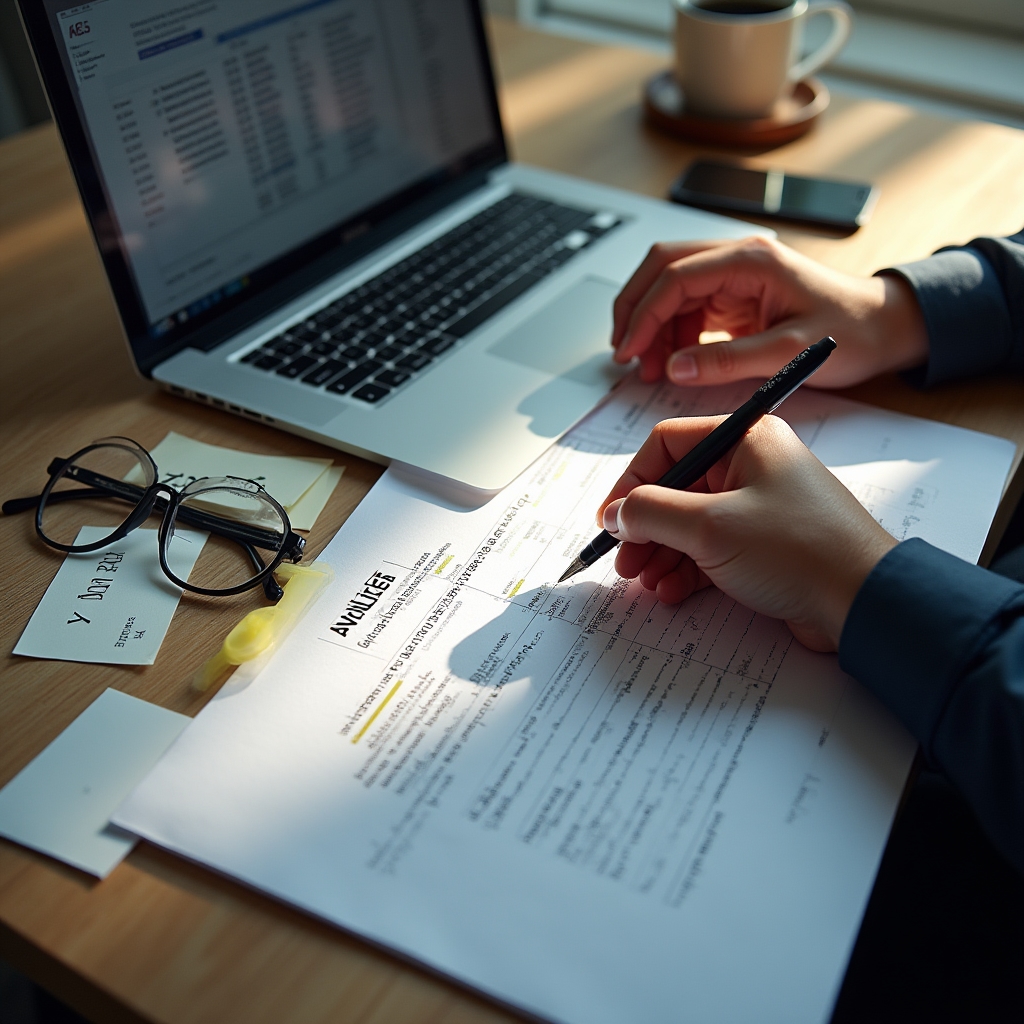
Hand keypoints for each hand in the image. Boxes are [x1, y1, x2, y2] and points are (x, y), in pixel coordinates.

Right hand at [597, 415, 896, 650]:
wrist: (864, 601)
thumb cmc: (796, 549)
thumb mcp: (709, 526)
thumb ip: (651, 513)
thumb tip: (615, 513)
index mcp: (744, 439)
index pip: (667, 445)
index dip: (631, 482)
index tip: (609, 520)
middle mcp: (751, 466)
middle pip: (675, 488)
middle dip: (644, 528)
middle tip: (623, 561)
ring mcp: (759, 506)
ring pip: (690, 523)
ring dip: (661, 553)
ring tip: (645, 582)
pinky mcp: (764, 544)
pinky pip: (711, 549)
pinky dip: (687, 570)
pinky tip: (671, 592)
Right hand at [611, 236, 928, 387]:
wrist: (886, 327)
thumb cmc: (852, 332)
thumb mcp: (790, 353)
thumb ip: (728, 361)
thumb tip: (675, 369)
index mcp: (751, 260)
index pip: (676, 277)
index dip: (644, 315)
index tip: (629, 351)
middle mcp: (738, 258)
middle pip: (662, 268)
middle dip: (635, 309)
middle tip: (624, 353)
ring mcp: (735, 275)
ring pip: (670, 288)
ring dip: (652, 325)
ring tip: (648, 368)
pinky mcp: (736, 295)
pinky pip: (688, 306)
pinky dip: (670, 333)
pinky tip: (670, 362)